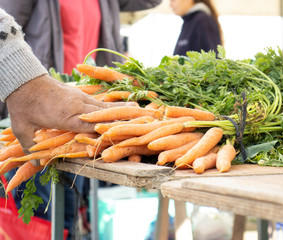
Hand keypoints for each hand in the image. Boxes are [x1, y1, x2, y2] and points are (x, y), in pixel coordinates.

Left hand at [6, 74, 136, 152]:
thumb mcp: (23, 128)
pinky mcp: (81, 95)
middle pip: (105, 115)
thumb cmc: (23, 106)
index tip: (123, 138)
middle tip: (143, 120)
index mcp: (67, 116)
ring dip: (123, 110)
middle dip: (123, 119)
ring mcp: (81, 99)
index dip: (107, 133)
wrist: (23, 80)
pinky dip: (114, 105)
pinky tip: (124, 105)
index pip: (92, 127)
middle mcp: (79, 107)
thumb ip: (31, 146)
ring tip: (141, 110)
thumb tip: (36, 164)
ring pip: (106, 106)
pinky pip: (101, 102)